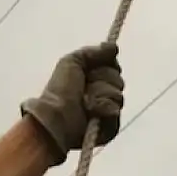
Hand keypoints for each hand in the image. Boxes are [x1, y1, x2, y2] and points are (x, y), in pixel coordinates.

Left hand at [19, 43, 124, 159]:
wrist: (57, 116)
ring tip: (85, 101)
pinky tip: (91, 112)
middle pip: (118, 80)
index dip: (106, 67)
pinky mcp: (110, 128)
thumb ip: (93, 52)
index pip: (114, 68)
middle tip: (85, 87)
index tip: (92, 69)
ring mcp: (106, 112)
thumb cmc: (60, 90)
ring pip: (118, 96)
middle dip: (102, 80)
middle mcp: (102, 95)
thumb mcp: (72, 62)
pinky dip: (103, 109)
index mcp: (93, 80)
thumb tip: (114, 47)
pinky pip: (116, 112)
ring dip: (100, 95)